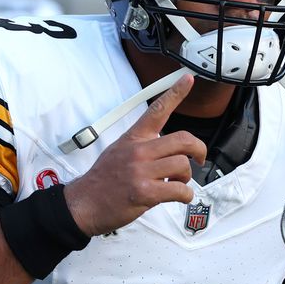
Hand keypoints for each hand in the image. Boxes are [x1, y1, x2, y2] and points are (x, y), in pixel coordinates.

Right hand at [63, 73, 206, 236]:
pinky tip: (178, 197)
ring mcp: (141, 171)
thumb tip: (165, 149)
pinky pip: (180, 190)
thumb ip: (141, 145)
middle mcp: (139, 151)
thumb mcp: (118, 151)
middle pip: (182, 140)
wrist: (84, 204)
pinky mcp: (145, 192)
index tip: (188, 79)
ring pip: (183, 165)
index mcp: (133, 139)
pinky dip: (185, 196)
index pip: (157, 110)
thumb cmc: (103, 180)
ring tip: (176, 183)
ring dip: (186, 178)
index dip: (175, 93)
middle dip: (199, 150)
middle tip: (199, 158)